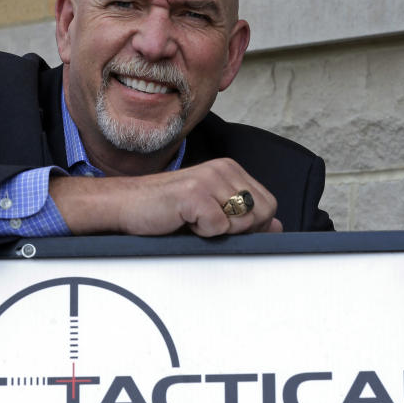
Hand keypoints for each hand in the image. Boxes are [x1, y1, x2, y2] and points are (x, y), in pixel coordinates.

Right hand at [50, 158, 282, 235]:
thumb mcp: (211, 214)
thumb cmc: (165, 211)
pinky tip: (182, 221)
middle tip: (207, 226)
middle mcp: (224, 168)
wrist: (125, 206)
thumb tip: (278, 226)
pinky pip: (219, 227)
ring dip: (219, 232)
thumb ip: (244, 218)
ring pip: (243, 221)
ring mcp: (210, 178)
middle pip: (263, 212)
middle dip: (240, 229)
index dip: (253, 225)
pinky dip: (202, 234)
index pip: (269, 204)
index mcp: (230, 170)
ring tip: (193, 222)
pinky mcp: (195, 193)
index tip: (225, 228)